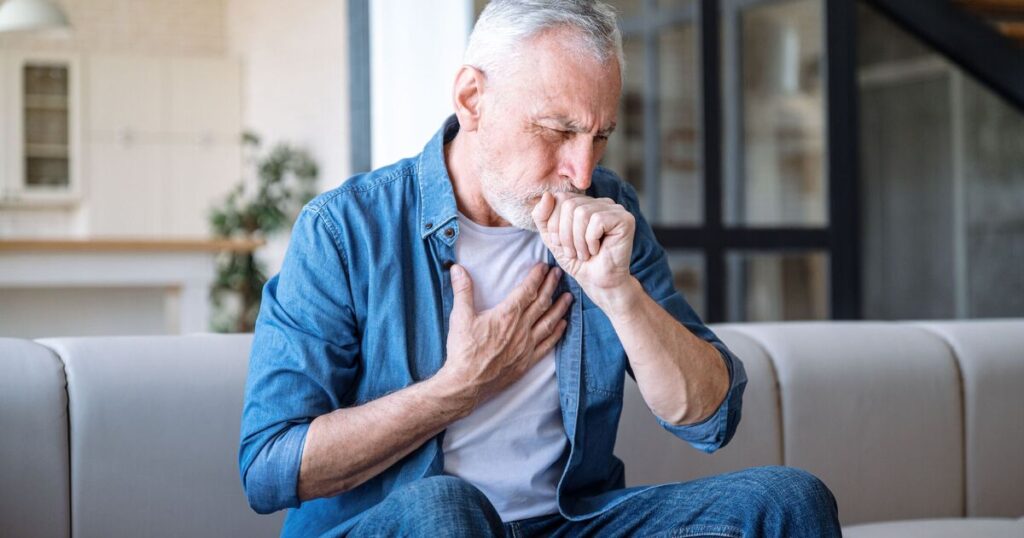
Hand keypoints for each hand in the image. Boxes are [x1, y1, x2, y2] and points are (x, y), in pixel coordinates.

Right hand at [439, 262, 571, 404]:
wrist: (467, 383)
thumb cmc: (463, 350)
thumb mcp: (460, 317)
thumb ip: (462, 291)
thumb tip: (457, 269)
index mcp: (507, 315)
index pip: (527, 290)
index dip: (537, 277)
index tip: (544, 267)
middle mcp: (521, 328)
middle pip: (541, 303)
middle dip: (551, 286)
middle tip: (559, 274)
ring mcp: (526, 346)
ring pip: (549, 322)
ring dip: (560, 308)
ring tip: (569, 296)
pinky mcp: (527, 361)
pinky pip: (547, 344)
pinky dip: (557, 333)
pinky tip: (563, 325)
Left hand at [531, 192, 635, 297]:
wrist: (597, 283)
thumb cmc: (577, 261)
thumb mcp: (551, 238)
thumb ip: (542, 216)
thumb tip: (547, 195)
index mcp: (584, 202)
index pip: (559, 197)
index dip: (554, 224)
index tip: (560, 244)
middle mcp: (600, 202)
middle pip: (569, 204)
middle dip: (565, 234)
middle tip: (573, 252)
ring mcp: (614, 208)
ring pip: (582, 213)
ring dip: (578, 241)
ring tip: (584, 254)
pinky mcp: (625, 219)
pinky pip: (597, 221)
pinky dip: (591, 241)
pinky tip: (597, 250)